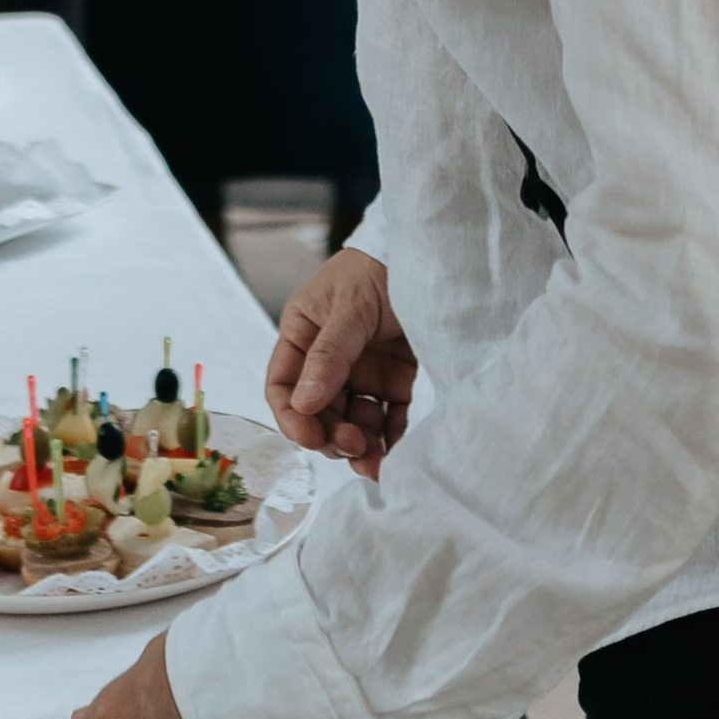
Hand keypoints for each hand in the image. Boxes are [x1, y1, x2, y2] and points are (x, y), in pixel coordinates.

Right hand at [266, 247, 417, 477]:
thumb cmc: (380, 267)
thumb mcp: (350, 307)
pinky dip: (390, 441)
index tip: (311, 438)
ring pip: (352, 423)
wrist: (435, 256)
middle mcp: (329, 359)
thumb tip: (302, 405)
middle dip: (331, 435)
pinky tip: (395, 456)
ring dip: (360, 446)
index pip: (284, 387)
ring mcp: (364, 372)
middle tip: (353, 445)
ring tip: (375, 462)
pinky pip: (390, 421)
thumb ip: (329, 354)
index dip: (292, 418)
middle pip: (318, 413)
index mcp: (304, 334)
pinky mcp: (398, 381)